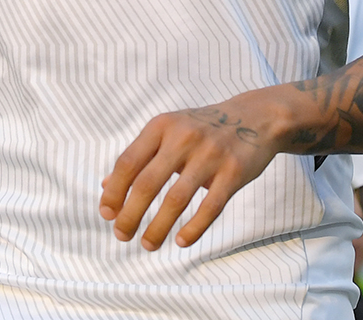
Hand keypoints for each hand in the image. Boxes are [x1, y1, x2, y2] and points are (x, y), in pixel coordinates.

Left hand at [99, 96, 284, 250]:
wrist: (256, 117)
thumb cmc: (202, 129)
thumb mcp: (168, 131)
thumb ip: (140, 157)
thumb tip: (106, 187)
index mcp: (161, 126)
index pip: (128, 163)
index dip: (114, 191)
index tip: (107, 215)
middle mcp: (183, 137)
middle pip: (147, 183)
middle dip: (130, 215)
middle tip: (121, 235)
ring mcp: (210, 154)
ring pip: (176, 199)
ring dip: (158, 227)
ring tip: (148, 244)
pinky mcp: (234, 172)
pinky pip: (210, 207)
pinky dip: (194, 228)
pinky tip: (181, 241)